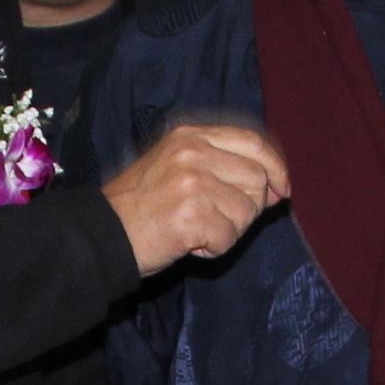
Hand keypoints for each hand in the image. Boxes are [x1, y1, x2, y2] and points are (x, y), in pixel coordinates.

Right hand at [103, 121, 287, 274]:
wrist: (103, 234)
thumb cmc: (141, 205)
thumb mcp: (177, 166)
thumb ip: (223, 166)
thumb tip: (276, 187)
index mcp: (191, 135)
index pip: (254, 143)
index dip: (276, 168)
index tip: (281, 192)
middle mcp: (193, 152)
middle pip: (257, 179)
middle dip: (247, 208)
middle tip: (217, 220)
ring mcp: (192, 183)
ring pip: (246, 212)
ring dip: (228, 230)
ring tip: (195, 229)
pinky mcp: (191, 216)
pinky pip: (228, 238)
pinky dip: (213, 249)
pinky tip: (188, 243)